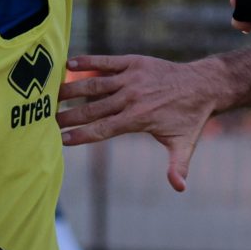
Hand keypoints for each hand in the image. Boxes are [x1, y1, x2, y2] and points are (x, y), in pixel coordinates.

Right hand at [59, 53, 229, 191]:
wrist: (203, 85)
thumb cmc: (190, 118)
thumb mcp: (184, 144)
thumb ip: (177, 166)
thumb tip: (179, 188)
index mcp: (138, 118)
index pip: (103, 129)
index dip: (81, 135)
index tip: (62, 140)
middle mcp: (131, 97)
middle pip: (92, 108)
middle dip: (69, 115)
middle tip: (47, 120)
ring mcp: (131, 78)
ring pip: (95, 85)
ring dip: (71, 89)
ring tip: (51, 95)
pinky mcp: (133, 63)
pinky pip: (106, 62)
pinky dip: (88, 62)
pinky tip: (68, 63)